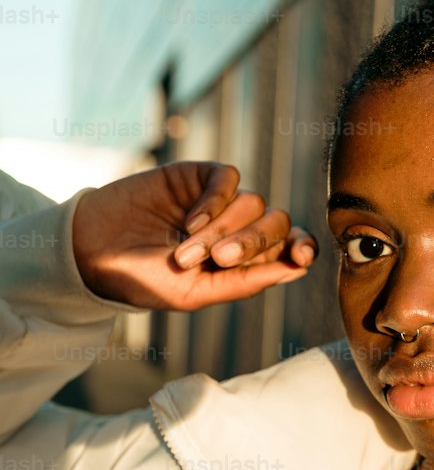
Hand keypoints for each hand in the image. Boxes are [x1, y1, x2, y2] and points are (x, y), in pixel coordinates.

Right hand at [72, 162, 318, 311]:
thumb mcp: (196, 293)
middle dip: (253, 242)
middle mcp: (239, 228)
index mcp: (246, 260)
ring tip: (184, 251)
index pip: (290, 246)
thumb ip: (246, 282)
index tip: (302, 256)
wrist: (95, 252)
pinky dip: (214, 202)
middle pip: (276, 223)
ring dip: (221, 229)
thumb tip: (298, 270)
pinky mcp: (200, 176)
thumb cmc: (145, 279)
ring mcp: (222, 201)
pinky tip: (188, 222)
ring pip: (252, 203)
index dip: (301, 247)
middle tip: (219, 259)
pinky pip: (228, 179)